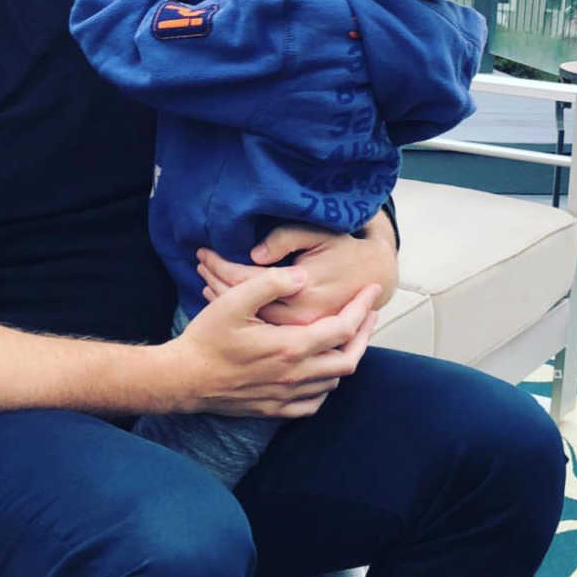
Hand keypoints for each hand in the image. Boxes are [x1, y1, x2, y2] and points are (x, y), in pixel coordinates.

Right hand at [166, 269, 382, 417]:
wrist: (184, 378)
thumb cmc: (208, 337)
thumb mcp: (234, 300)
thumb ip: (271, 284)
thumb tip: (303, 277)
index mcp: (290, 347)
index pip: (342, 329)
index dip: (362, 308)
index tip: (372, 291)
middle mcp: (295, 375)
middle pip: (349, 359)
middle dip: (364, 334)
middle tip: (367, 312)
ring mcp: (286, 396)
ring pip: (334, 381)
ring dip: (347, 357)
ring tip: (347, 335)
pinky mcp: (275, 409)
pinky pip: (315, 402)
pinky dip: (326, 385)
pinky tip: (321, 371)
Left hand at [197, 212, 398, 325]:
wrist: (375, 274)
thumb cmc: (345, 251)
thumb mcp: (317, 235)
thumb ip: (284, 240)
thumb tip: (253, 255)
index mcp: (303, 293)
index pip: (248, 280)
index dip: (222, 265)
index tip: (204, 252)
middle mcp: (300, 319)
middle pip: (244, 302)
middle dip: (217, 282)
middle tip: (201, 265)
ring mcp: (301, 335)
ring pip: (250, 317)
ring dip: (225, 298)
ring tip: (207, 279)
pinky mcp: (302, 342)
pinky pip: (262, 329)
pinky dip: (242, 313)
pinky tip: (228, 299)